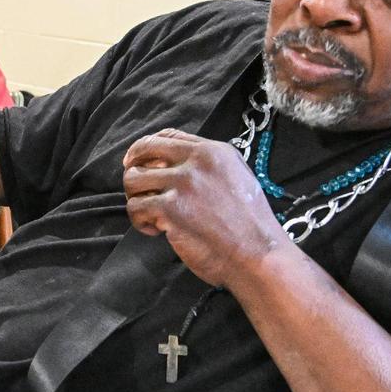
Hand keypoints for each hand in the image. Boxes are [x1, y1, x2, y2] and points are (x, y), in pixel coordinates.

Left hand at [122, 129, 289, 286]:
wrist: (258, 254)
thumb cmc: (251, 226)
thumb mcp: (238, 179)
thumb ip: (208, 166)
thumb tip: (174, 166)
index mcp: (214, 151)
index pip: (168, 137)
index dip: (147, 149)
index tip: (138, 160)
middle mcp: (197, 161)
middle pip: (144, 151)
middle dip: (133, 167)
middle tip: (136, 188)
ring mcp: (182, 183)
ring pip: (133, 179)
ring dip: (136, 198)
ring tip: (149, 214)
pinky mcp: (170, 208)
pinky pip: (136, 208)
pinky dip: (140, 221)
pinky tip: (156, 230)